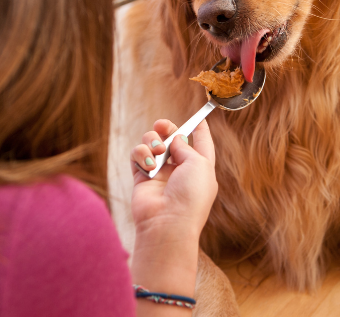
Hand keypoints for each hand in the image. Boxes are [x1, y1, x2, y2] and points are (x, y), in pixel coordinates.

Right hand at [129, 119, 217, 238]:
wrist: (167, 222)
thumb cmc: (190, 196)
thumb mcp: (199, 164)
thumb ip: (186, 146)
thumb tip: (174, 140)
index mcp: (200, 168)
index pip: (202, 144)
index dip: (201, 130)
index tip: (199, 117)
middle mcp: (180, 170)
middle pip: (172, 140)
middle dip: (166, 128)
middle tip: (161, 125)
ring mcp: (160, 173)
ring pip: (151, 144)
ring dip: (152, 141)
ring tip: (156, 152)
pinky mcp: (141, 177)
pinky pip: (137, 155)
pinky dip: (140, 155)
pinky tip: (147, 165)